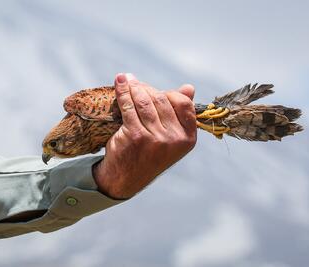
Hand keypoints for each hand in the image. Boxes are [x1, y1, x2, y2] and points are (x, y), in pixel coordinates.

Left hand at [93, 73, 196, 198]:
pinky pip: (128, 106)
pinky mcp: (135, 135)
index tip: (154, 91)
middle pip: (161, 99)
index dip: (168, 93)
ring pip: (144, 101)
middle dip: (146, 88)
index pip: (183, 103)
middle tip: (133, 83)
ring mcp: (155, 138)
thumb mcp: (169, 138)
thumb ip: (179, 114)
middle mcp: (173, 139)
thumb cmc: (148, 154)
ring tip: (125, 80)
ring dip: (133, 87)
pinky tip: (119, 82)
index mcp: (187, 139)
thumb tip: (189, 88)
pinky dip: (122, 91)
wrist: (125, 179)